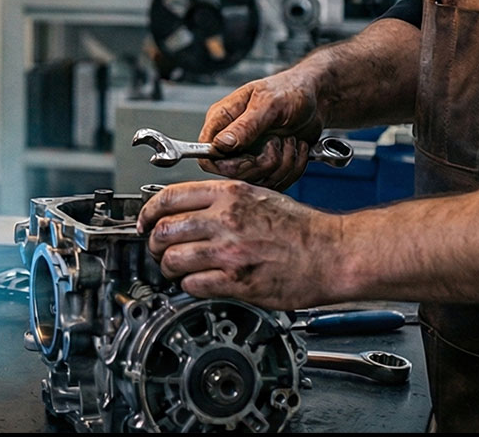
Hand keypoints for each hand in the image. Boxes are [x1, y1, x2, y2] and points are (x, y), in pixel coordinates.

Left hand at [139, 179, 343, 310]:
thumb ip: (221, 200)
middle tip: (159, 251)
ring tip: (175, 270)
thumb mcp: (258, 196)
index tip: (145, 223)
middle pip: (164, 229)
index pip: (169, 198)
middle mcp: (226, 218)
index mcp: (229, 194)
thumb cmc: (300, 227)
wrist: (333, 253)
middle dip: (154, 243)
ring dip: (168, 268)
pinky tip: (197, 283)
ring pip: (174, 258)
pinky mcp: (238, 281)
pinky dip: (188, 286)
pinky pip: (193, 284)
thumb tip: (187, 209)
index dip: (148, 213)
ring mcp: (230, 250)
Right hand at [197, 63, 325, 189]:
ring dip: (281, 165)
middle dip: (261, 164)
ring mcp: (250, 153)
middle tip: (276, 144)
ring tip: (289, 141)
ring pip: (255, 181)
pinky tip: (296, 149)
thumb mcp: (269, 103)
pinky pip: (274, 182)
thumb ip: (244, 125)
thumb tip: (221, 143)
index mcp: (223, 120)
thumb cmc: (291, 90)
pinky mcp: (268, 164)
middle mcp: (233, 139)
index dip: (226, 164)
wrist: (317, 98)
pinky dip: (292, 169)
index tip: (250, 157)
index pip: (206, 155)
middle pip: (231, 174)